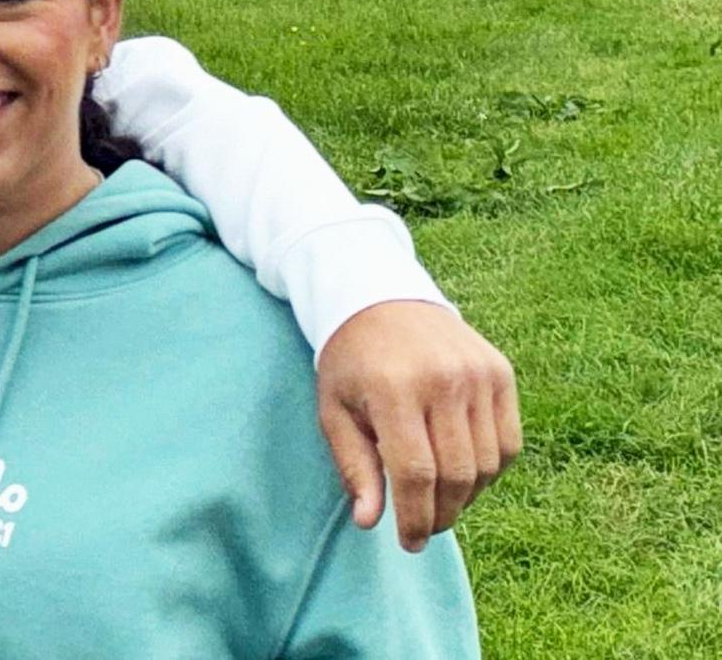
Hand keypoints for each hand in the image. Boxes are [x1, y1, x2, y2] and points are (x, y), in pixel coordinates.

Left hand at [315, 300, 519, 551]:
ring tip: (440, 503)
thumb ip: (353, 466)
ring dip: (466, 497)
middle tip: (423, 529)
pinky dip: (489, 470)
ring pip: (486, 464)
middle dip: (440, 514)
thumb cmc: (350, 362)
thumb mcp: (334, 410)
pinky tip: (463, 474)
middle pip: (456, 474)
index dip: (414, 517)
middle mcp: (443, 381)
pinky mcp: (501, 372)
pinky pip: (507, 443)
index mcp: (394, 389)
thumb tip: (369, 522)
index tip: (407, 543)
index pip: (415, 473)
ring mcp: (478, 375)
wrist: (380, 297)